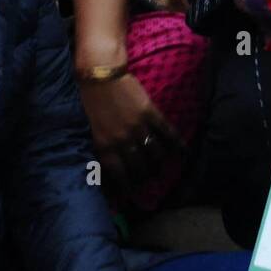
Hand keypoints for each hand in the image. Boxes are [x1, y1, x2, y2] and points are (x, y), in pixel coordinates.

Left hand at [79, 72, 178, 196]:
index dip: (126, 187)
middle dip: (145, 178)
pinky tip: (183, 151)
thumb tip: (99, 168)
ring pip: (154, 152)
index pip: (119, 174)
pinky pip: (165, 131)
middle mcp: (122, 140)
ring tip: (161, 170)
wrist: (100, 74)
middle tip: (148, 183)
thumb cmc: (89, 100)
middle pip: (139, 167)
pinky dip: (176, 142)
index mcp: (104, 145)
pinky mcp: (149, 112)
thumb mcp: (87, 129)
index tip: (130, 196)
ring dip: (160, 164)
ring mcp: (137, 126)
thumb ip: (96, 148)